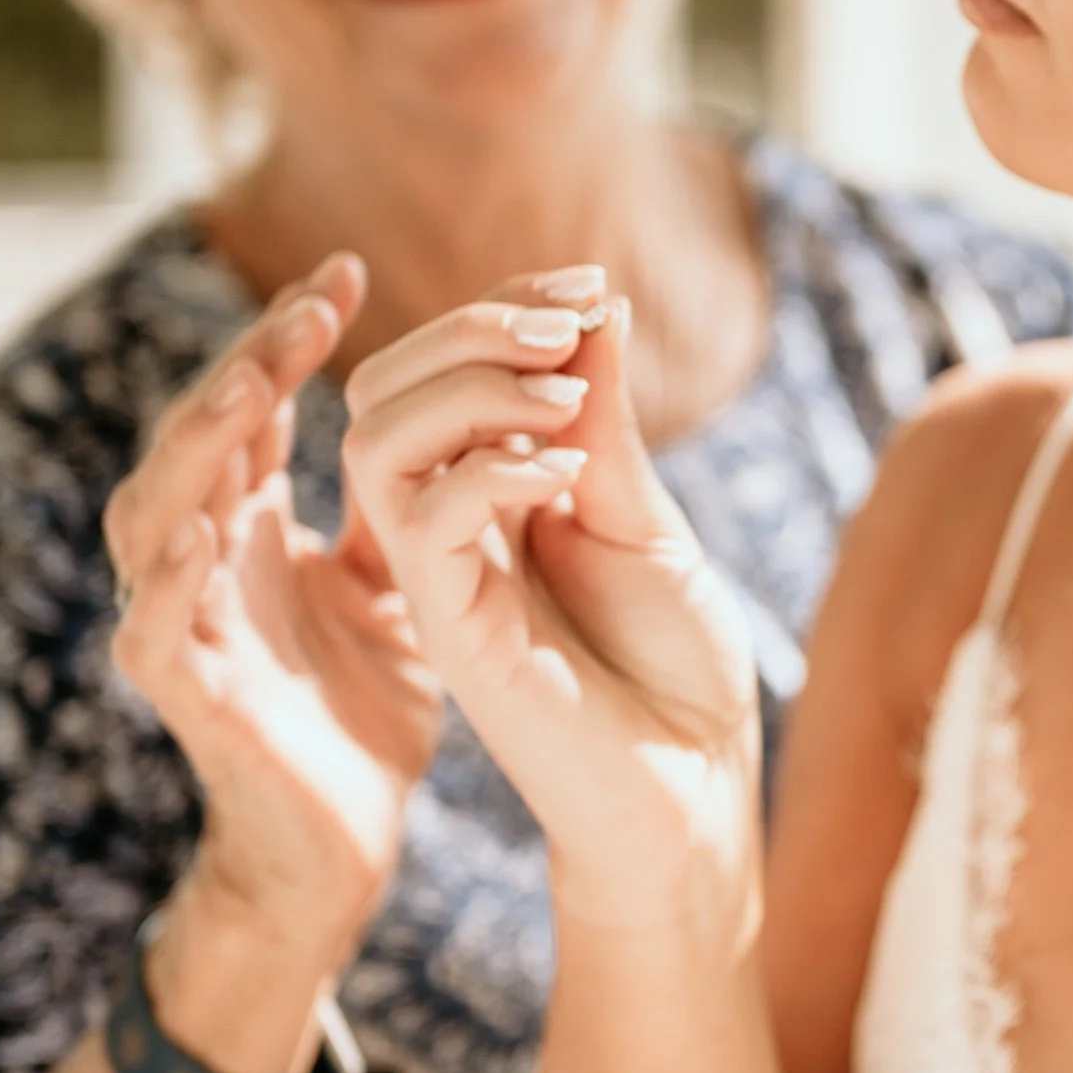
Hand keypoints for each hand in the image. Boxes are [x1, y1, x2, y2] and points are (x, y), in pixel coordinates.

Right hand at [105, 256, 441, 936]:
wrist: (350, 847)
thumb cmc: (369, 713)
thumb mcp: (404, 587)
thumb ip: (408, 501)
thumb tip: (455, 399)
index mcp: (257, 527)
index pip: (255, 405)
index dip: (285, 335)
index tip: (346, 269)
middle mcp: (208, 562)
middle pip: (197, 439)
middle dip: (242, 365)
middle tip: (308, 309)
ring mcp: (189, 627)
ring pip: (149, 515)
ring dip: (191, 451)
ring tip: (243, 392)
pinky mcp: (192, 701)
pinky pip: (153, 631)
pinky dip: (166, 579)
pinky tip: (202, 531)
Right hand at [339, 273, 760, 936]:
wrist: (696, 790)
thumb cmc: (675, 667)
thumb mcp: (640, 514)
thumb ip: (601, 418)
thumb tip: (594, 301)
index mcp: (483, 494)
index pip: (435, 369)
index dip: (497, 306)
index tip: (588, 282)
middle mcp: (445, 531)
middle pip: (380, 390)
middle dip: (466, 326)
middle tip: (567, 319)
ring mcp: (441, 582)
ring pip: (375, 443)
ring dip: (467, 385)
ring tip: (565, 389)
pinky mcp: (453, 635)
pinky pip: (422, 525)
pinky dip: (490, 469)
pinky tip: (567, 470)